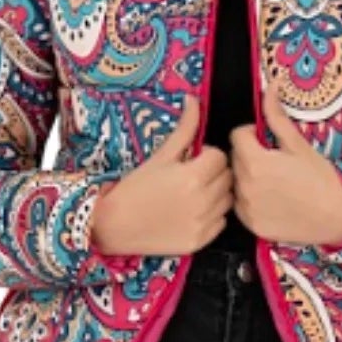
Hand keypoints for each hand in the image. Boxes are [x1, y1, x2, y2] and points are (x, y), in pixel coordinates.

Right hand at [86, 94, 232, 255]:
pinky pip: (220, 223)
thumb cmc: (135, 188)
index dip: (206, 155)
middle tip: (191, 176)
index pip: (220, 156)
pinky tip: (191, 213)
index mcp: (194, 176)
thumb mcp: (160, 156)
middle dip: (213, 173)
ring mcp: (203, 223)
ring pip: (227, 200)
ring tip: (193, 194)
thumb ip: (184, 130)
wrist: (114, 225)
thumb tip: (193, 100)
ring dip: (216, 194)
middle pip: (228, 177)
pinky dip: (211, 216)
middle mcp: (203, 201)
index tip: (190, 161)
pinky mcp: (200, 241)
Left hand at [229, 81, 341, 247]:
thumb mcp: (299, 145)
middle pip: (235, 159)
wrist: (337, 217)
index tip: (267, 139)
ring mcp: (247, 208)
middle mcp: (245, 186)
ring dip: (248, 177)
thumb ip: (277, 117)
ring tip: (274, 182)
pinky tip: (273, 201)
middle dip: (249, 154)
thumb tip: (270, 87)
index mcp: (255, 161)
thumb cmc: (321, 178)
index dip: (251, 133)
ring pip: (236, 183)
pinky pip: (241, 206)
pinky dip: (251, 201)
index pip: (237, 136)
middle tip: (274, 161)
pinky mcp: (252, 225)